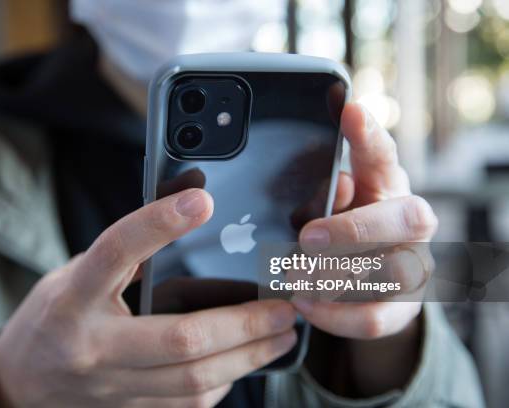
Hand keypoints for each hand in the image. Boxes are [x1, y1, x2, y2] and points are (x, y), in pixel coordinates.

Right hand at [0, 189, 296, 407]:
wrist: (20, 383)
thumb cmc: (54, 317)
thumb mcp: (76, 273)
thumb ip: (126, 251)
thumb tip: (185, 204)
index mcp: (74, 298)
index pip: (116, 253)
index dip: (158, 224)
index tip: (201, 200)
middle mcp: (93, 346)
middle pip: (180, 338)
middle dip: (244, 323)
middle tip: (284, 306)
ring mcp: (112, 387)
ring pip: (195, 379)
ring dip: (248, 356)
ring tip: (282, 335)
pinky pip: (189, 404)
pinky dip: (225, 381)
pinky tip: (244, 361)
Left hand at [292, 103, 437, 394]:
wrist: (369, 283)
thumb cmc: (344, 230)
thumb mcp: (330, 205)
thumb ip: (328, 192)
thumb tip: (336, 181)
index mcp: (387, 188)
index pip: (384, 156)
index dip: (369, 134)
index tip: (349, 109)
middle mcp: (410, 225)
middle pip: (409, 219)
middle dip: (355, 228)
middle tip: (308, 238)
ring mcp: (413, 267)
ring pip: (393, 272)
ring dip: (338, 276)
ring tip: (294, 276)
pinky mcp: (401, 308)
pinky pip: (375, 317)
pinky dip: (335, 315)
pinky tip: (304, 304)